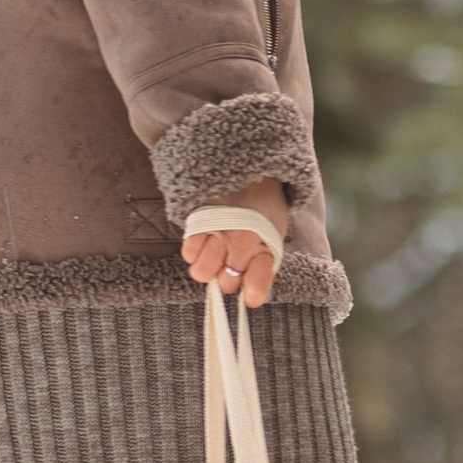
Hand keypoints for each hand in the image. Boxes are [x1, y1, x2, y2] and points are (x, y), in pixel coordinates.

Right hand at [181, 177, 289, 308]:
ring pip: (201, 272)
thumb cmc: (265, 204)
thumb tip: (251, 291)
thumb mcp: (275, 232)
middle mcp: (242, 243)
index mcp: (266, 246)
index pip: (257, 288)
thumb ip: (266, 261)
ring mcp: (218, 232)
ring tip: (216, 254)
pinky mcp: (198, 221)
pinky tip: (204, 241)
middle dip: (228, 278)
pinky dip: (193, 251)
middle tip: (231, 264)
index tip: (250, 295)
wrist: (251, 166)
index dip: (253, 295)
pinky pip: (187, 252)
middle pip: (225, 284)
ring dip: (208, 267)